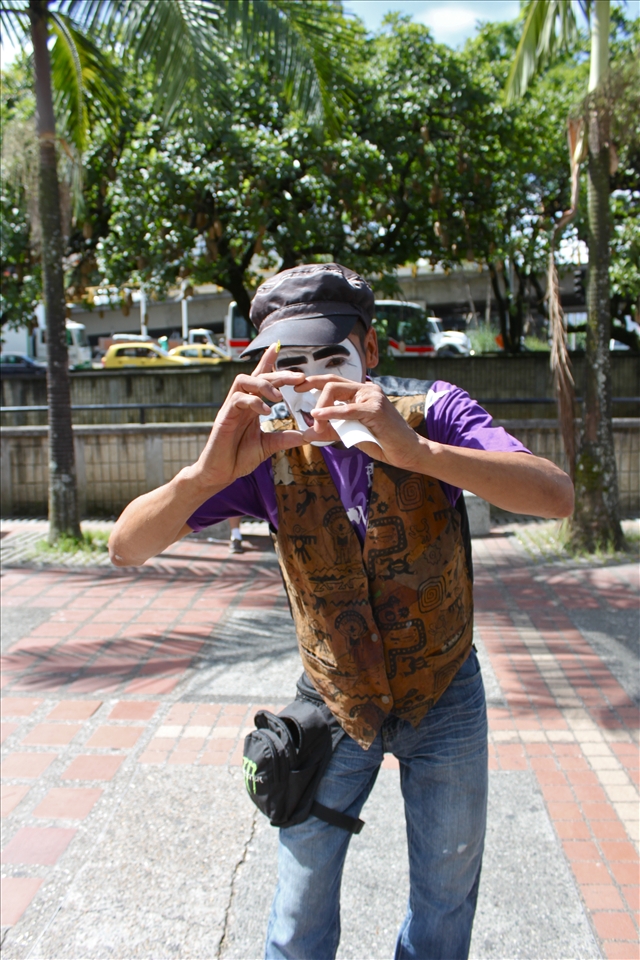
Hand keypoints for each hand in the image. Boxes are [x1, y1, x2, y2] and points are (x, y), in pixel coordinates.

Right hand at [192, 345, 305, 489]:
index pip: (260, 378)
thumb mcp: (267, 446)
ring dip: (263, 384)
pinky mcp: (224, 417)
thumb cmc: (239, 458)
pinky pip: (236, 400)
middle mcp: (241, 403)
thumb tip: (306, 434)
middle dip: (278, 373)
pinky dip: (253, 402)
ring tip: (279, 397)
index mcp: (251, 406)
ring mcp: (231, 409)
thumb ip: (284, 438)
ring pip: (243, 381)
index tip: (279, 348)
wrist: (220, 473)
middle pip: (257, 376)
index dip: (268, 362)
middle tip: (298, 377)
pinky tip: (265, 411)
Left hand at [298, 376, 422, 468]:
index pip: (333, 380)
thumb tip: (306, 432)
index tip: (295, 386)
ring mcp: (372, 396)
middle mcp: (367, 389)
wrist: (407, 452)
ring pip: (336, 391)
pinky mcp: (376, 409)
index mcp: (362, 392)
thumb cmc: (381, 442)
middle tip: (307, 415)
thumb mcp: (350, 433)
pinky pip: (347, 409)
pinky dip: (330, 412)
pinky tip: (318, 415)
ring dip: (321, 409)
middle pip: (331, 383)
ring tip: (317, 427)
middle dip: (313, 396)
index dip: (312, 381)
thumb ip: (331, 429)